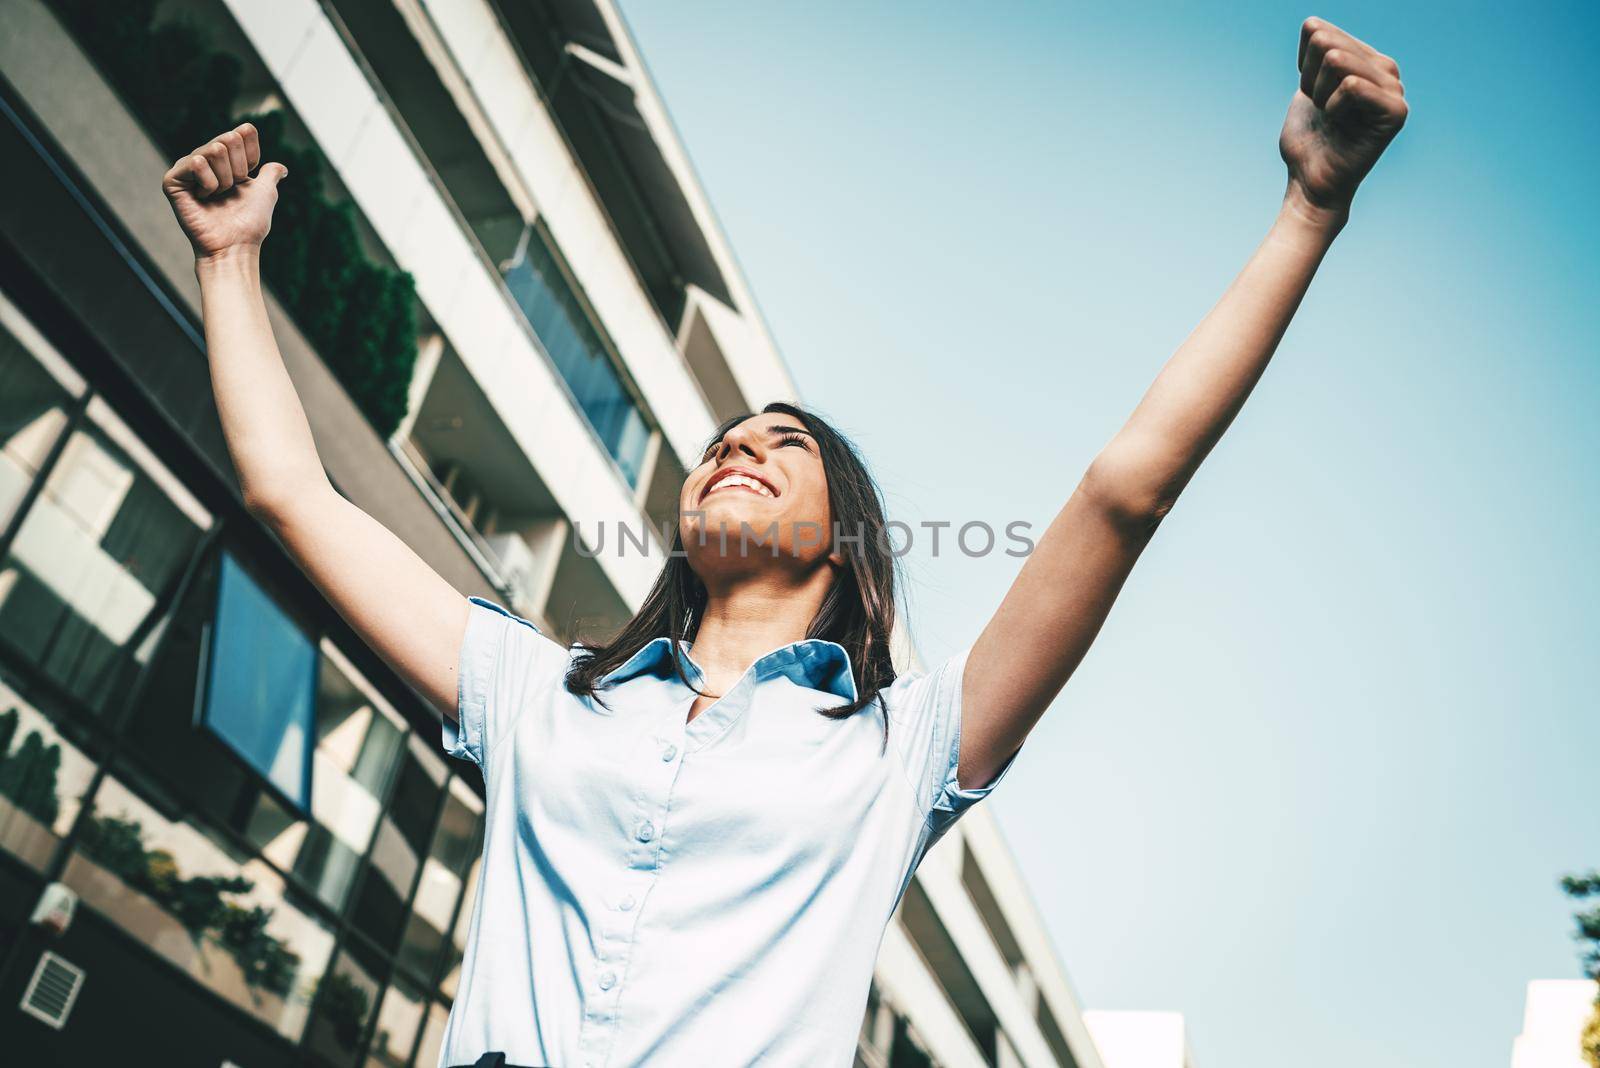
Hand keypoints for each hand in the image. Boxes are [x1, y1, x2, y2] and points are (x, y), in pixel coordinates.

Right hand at [161, 122, 287, 260]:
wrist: (234, 245)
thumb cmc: (249, 223)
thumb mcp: (266, 193)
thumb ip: (271, 173)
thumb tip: (281, 167)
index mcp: (225, 161)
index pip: (241, 135)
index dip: (251, 155)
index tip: (248, 177)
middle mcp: (205, 161)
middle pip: (228, 139)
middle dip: (237, 169)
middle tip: (230, 192)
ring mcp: (187, 169)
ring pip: (214, 149)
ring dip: (224, 179)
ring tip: (217, 197)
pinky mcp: (172, 179)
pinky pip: (196, 162)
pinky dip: (208, 183)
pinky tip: (203, 198)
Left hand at [1279, 18, 1407, 216]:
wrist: (1310, 182)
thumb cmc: (1308, 141)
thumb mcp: (1307, 86)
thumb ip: (1315, 53)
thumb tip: (1313, 24)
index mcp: (1366, 59)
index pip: (1318, 31)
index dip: (1301, 67)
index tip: (1313, 95)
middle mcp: (1386, 69)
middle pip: (1327, 43)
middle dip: (1310, 80)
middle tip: (1321, 110)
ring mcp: (1395, 88)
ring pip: (1338, 60)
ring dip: (1319, 94)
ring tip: (1331, 117)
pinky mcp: (1396, 111)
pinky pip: (1351, 86)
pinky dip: (1332, 107)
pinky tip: (1340, 124)